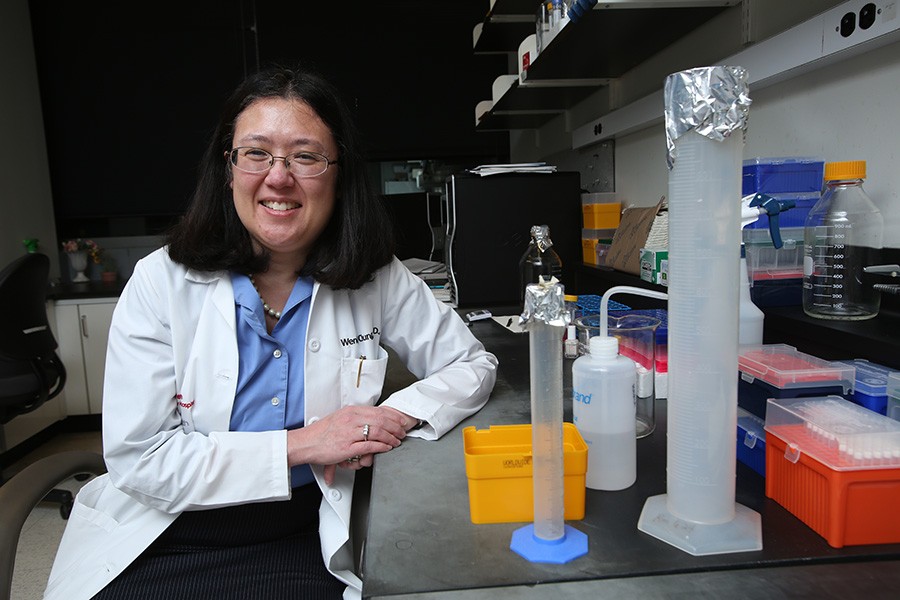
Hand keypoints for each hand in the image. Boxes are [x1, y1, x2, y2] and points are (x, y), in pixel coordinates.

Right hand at [288, 405, 407, 484]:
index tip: (401, 420)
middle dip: (396, 426)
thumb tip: (371, 420)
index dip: (393, 415)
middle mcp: (351, 419)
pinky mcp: (347, 447)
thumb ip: (356, 418)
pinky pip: (370, 445)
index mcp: (351, 411)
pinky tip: (387, 447)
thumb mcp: (340, 418)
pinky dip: (381, 446)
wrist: (306, 443)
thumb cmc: (322, 433)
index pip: (378, 410)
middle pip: (381, 420)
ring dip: (391, 437)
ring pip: (378, 431)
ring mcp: (350, 433)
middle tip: (402, 431)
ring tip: (396, 441)